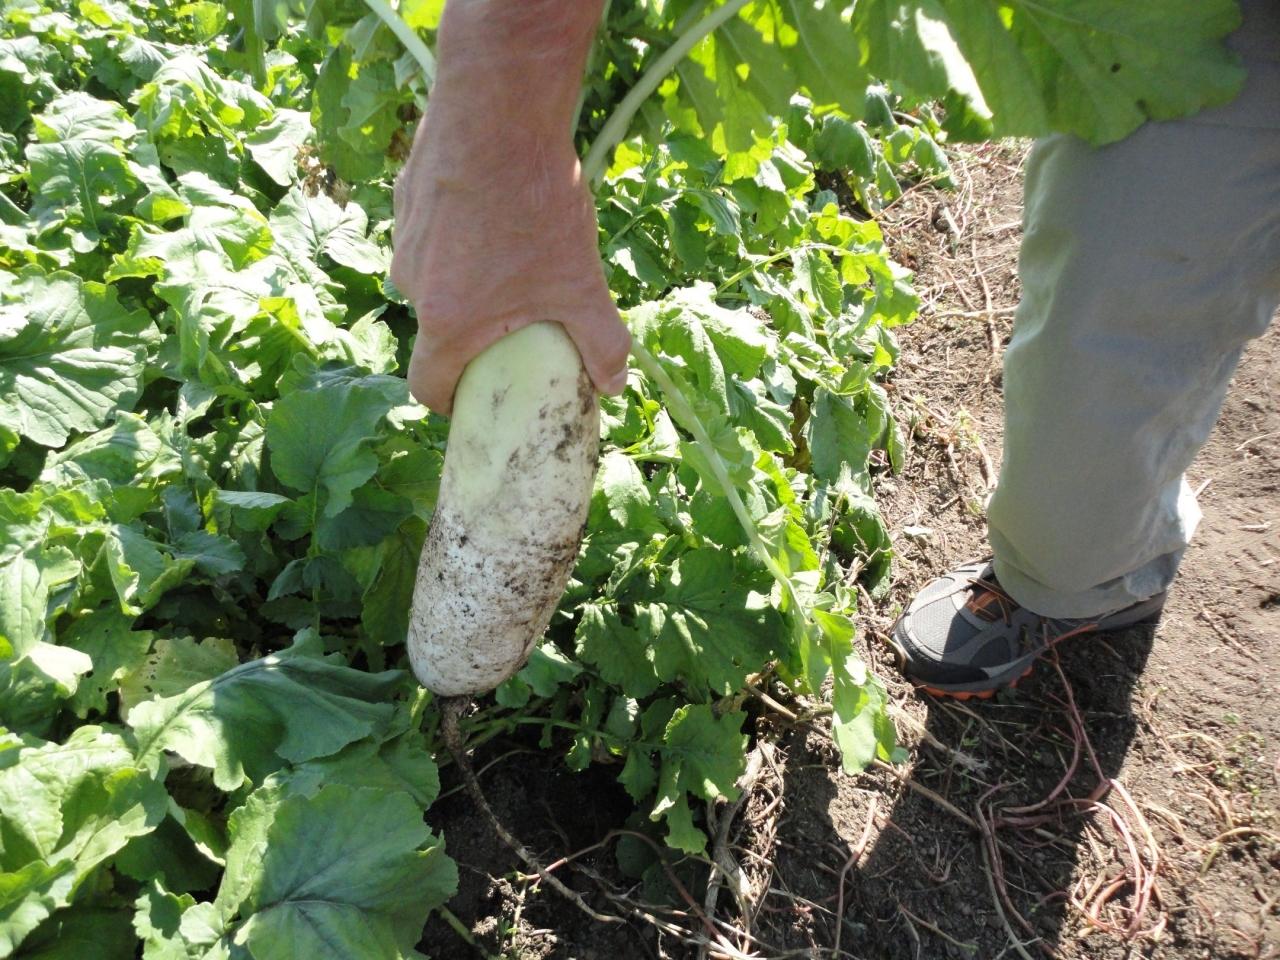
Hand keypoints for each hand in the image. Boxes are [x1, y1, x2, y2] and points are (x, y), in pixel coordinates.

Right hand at [391, 125, 629, 414]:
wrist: (498, 111)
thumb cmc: (535, 205)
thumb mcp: (580, 282)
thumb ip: (601, 342)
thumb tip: (615, 385)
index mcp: (446, 322)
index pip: (429, 387)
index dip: (453, 402)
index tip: (477, 397)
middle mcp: (413, 285)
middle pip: (438, 330)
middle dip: (473, 334)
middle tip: (514, 322)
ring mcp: (405, 240)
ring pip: (435, 280)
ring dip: (467, 281)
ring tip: (514, 258)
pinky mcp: (407, 199)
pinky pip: (433, 236)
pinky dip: (459, 238)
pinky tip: (497, 213)